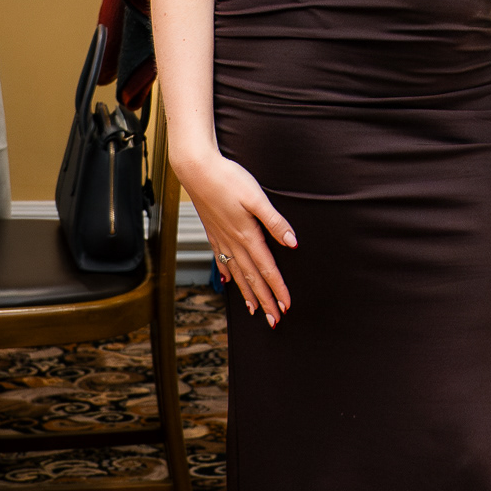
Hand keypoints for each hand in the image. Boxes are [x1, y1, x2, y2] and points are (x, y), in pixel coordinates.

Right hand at [175, 151, 296, 325]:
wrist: (197, 170)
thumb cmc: (228, 179)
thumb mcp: (257, 197)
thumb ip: (275, 221)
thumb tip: (292, 242)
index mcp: (247, 235)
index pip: (266, 268)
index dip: (277, 288)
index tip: (286, 306)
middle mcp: (233, 242)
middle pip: (252, 277)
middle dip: (264, 300)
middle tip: (274, 321)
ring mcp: (221, 238)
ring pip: (237, 273)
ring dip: (247, 293)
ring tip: (254, 310)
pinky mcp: (213, 231)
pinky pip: (221, 260)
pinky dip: (227, 274)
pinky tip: (227, 281)